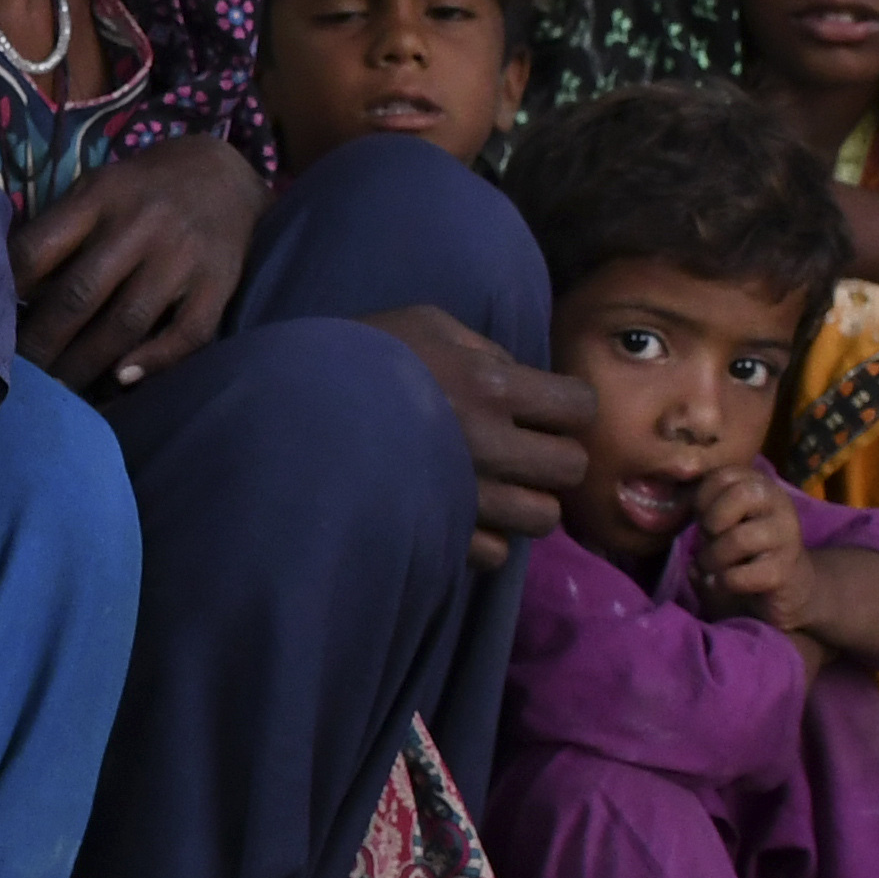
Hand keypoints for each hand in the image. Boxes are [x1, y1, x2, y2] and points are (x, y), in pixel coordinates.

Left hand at [13, 134, 263, 389]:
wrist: (223, 173)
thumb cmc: (141, 192)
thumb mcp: (95, 190)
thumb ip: (58, 232)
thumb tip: (10, 293)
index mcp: (99, 198)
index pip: (38, 251)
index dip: (9, 295)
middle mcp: (140, 226)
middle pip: (79, 295)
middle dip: (43, 344)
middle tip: (20, 382)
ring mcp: (182, 256)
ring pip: (126, 321)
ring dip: (87, 364)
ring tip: (61, 396)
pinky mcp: (217, 284)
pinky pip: (186, 333)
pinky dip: (154, 360)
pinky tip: (123, 379)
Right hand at [360, 302, 595, 568]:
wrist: (298, 410)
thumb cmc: (363, 356)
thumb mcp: (427, 324)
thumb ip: (485, 346)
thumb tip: (523, 375)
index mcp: (492, 386)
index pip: (581, 406)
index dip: (570, 406)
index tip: (548, 407)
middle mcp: (491, 447)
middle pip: (571, 468)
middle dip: (556, 457)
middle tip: (526, 449)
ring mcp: (469, 498)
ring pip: (542, 518)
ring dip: (527, 502)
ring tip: (499, 486)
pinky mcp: (443, 534)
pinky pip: (496, 553)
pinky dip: (487, 537)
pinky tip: (466, 513)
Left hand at [688, 461, 818, 629]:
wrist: (789, 587)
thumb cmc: (745, 551)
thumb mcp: (722, 524)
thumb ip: (702, 510)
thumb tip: (673, 510)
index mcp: (760, 484)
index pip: (722, 475)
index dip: (702, 500)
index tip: (703, 519)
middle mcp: (779, 503)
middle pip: (739, 496)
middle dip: (712, 522)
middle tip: (710, 541)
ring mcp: (787, 536)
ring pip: (738, 538)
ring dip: (714, 558)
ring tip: (715, 567)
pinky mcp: (785, 570)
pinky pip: (740, 575)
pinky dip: (723, 582)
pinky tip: (727, 584)